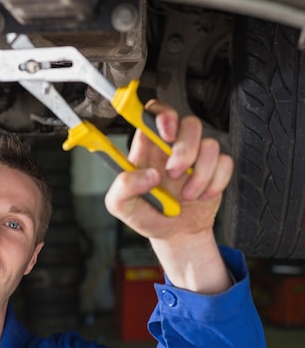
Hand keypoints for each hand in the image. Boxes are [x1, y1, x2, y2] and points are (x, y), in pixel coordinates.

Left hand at [104, 101, 233, 292]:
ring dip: (201, 175)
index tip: (167, 134)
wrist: (176, 235)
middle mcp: (172, 147)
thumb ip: (123, 188)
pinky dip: (216, 183)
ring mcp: (196, 156)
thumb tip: (148, 175)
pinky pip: (225, 162)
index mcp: (147, 147)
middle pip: (189, 123)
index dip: (164, 115)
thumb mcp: (121, 206)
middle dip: (185, 150)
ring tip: (188, 195)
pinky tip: (202, 195)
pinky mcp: (215, 168)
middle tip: (174, 174)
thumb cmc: (147, 216)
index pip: (155, 112)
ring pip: (211, 144)